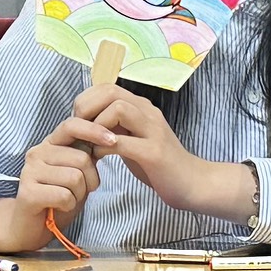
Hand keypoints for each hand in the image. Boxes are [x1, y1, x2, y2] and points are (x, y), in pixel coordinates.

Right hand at [0, 107, 110, 252]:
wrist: (29, 227)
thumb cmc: (57, 198)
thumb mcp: (76, 173)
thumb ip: (86, 157)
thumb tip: (108, 140)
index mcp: (50, 144)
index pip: (72, 125)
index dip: (94, 130)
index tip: (113, 140)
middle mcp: (37, 153)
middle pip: (81, 158)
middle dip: (91, 179)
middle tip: (81, 191)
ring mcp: (30, 171)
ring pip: (75, 178)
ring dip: (79, 194)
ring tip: (68, 199)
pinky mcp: (28, 192)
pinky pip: (64, 195)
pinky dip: (69, 205)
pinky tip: (60, 207)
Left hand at [89, 89, 255, 220]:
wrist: (192, 183)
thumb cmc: (158, 164)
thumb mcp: (134, 139)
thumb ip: (115, 127)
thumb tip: (87, 121)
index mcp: (142, 107)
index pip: (107, 86)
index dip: (86, 100)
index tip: (77, 121)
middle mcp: (148, 113)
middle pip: (110, 92)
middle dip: (86, 108)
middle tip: (78, 130)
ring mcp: (153, 131)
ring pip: (118, 109)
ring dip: (96, 126)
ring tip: (89, 143)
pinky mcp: (154, 153)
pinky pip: (123, 142)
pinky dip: (104, 148)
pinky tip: (98, 158)